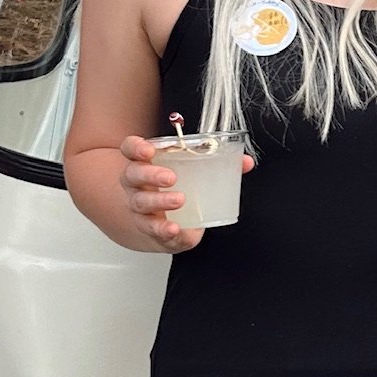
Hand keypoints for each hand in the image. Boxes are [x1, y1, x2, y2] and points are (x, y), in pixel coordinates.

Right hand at [117, 136, 253, 252]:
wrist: (161, 225)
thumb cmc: (176, 191)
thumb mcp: (193, 174)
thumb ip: (220, 165)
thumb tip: (245, 162)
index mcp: (146, 164)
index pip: (131, 149)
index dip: (136, 147)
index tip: (148, 150)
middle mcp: (137, 185)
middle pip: (133, 174)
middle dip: (151, 174)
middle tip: (171, 177)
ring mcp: (140, 207)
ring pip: (141, 202)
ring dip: (159, 201)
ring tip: (179, 200)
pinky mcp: (149, 228)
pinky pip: (152, 229)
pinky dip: (163, 229)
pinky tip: (174, 229)